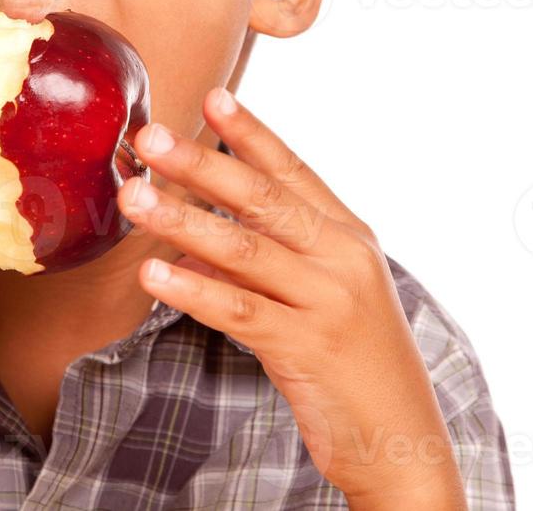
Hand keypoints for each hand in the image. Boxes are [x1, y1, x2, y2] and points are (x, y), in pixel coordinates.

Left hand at [118, 88, 465, 509]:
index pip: (293, 170)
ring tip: (132, 197)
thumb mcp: (323, 293)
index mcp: (349, 234)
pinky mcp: (307, 348)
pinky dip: (192, 289)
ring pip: (243, 248)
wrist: (400, 436)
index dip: (250, 133)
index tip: (210, 96)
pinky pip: (238, 310)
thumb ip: (270, 257)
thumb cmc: (353, 361)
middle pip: (262, 198)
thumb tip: (197, 231)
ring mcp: (328, 301)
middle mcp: (343, 257)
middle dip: (201, 163)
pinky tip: (152, 273)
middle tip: (150, 136)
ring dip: (181, 219)